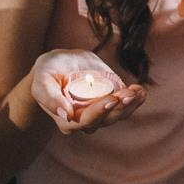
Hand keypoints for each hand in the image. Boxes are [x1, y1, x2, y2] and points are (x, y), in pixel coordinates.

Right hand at [27, 49, 145, 133]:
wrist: (61, 63)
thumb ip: (49, 97)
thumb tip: (66, 114)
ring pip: (119, 114)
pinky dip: (135, 99)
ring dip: (130, 104)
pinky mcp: (113, 100)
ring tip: (138, 91)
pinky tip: (141, 91)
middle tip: (128, 94)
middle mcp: (87, 119)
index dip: (99, 112)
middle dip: (118, 107)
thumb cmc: (48, 72)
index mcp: (68, 120)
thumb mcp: (42, 80)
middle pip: (106, 119)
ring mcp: (102, 110)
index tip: (110, 99)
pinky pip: (127, 105)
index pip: (86, 121)